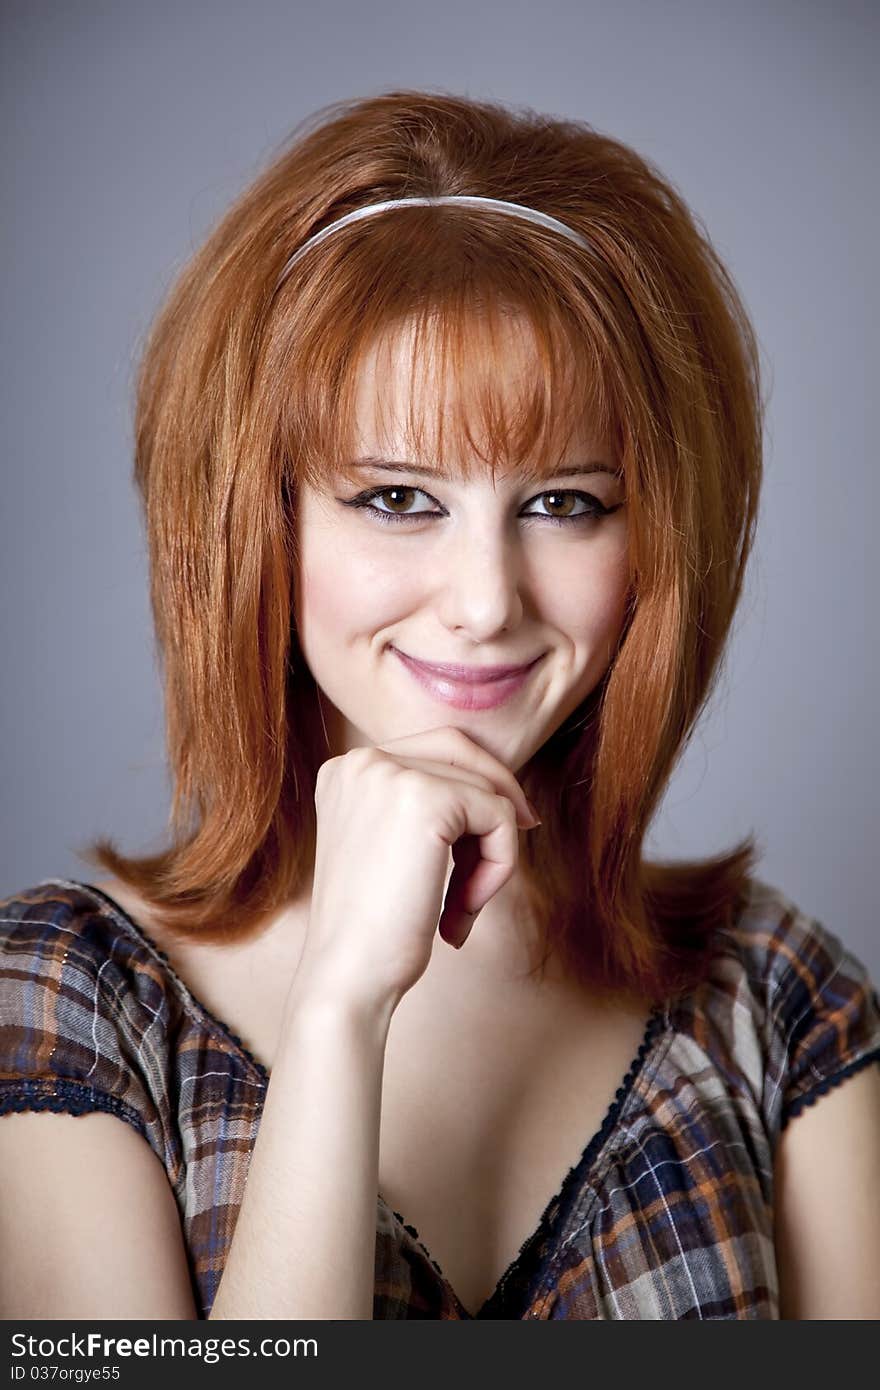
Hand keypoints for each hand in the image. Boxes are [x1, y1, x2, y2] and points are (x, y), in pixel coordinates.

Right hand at [289, 726, 540, 1015]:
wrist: (347, 976)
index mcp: (346, 769)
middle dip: (497, 797)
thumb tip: (503, 790)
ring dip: (492, 851)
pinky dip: (498, 867)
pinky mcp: (426, 800)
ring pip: (486, 789)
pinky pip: (499, 818)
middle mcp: (362, 761)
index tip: (489, 838)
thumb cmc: (372, 928)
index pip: (433, 749)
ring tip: (465, 906)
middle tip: (519, 840)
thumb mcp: (389, 848)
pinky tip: (461, 912)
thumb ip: (423, 808)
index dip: (474, 788)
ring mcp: (390, 774)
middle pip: (462, 751)